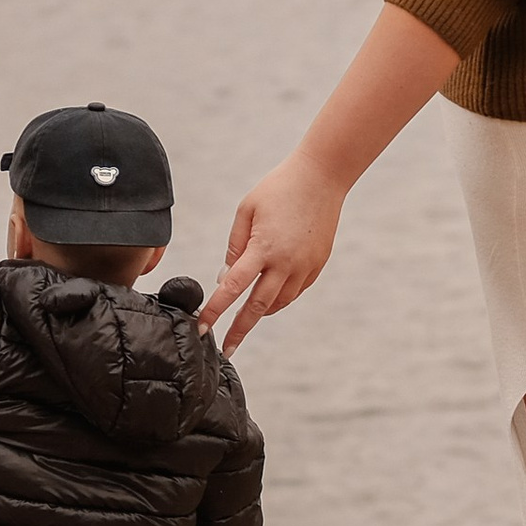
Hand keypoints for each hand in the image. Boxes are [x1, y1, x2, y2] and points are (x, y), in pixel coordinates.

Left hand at [198, 150, 346, 353]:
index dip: (216, 310)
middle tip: (226, 348)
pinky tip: (270, 297)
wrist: (321, 177)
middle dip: (240, 329)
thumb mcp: (246, 210)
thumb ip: (235, 246)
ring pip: (279, 302)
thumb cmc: (278, 189)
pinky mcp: (318, 265)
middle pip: (258, 307)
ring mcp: (305, 266)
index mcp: (263, 248)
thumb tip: (227, 277)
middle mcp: (286, 262)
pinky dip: (280, 299)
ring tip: (246, 318)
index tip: (204, 328)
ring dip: (260, 313)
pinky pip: (296, 292)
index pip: (234, 288)